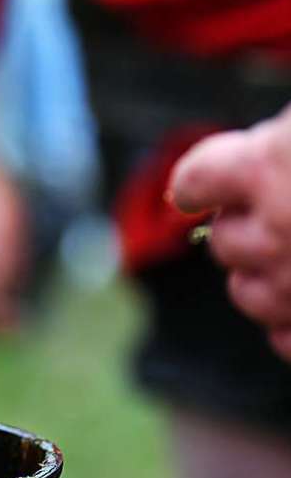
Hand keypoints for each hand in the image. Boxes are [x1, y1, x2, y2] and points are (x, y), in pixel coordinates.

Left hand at [170, 105, 290, 360]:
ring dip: (262, 276)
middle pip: (224, 242)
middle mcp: (277, 231)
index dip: (200, 180)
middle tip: (283, 209)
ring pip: (248, 294)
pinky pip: (284, 337)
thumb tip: (263, 144)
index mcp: (272, 166)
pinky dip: (290, 322)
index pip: (197, 178)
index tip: (198, 186)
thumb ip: (279, 140)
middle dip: (243, 228)